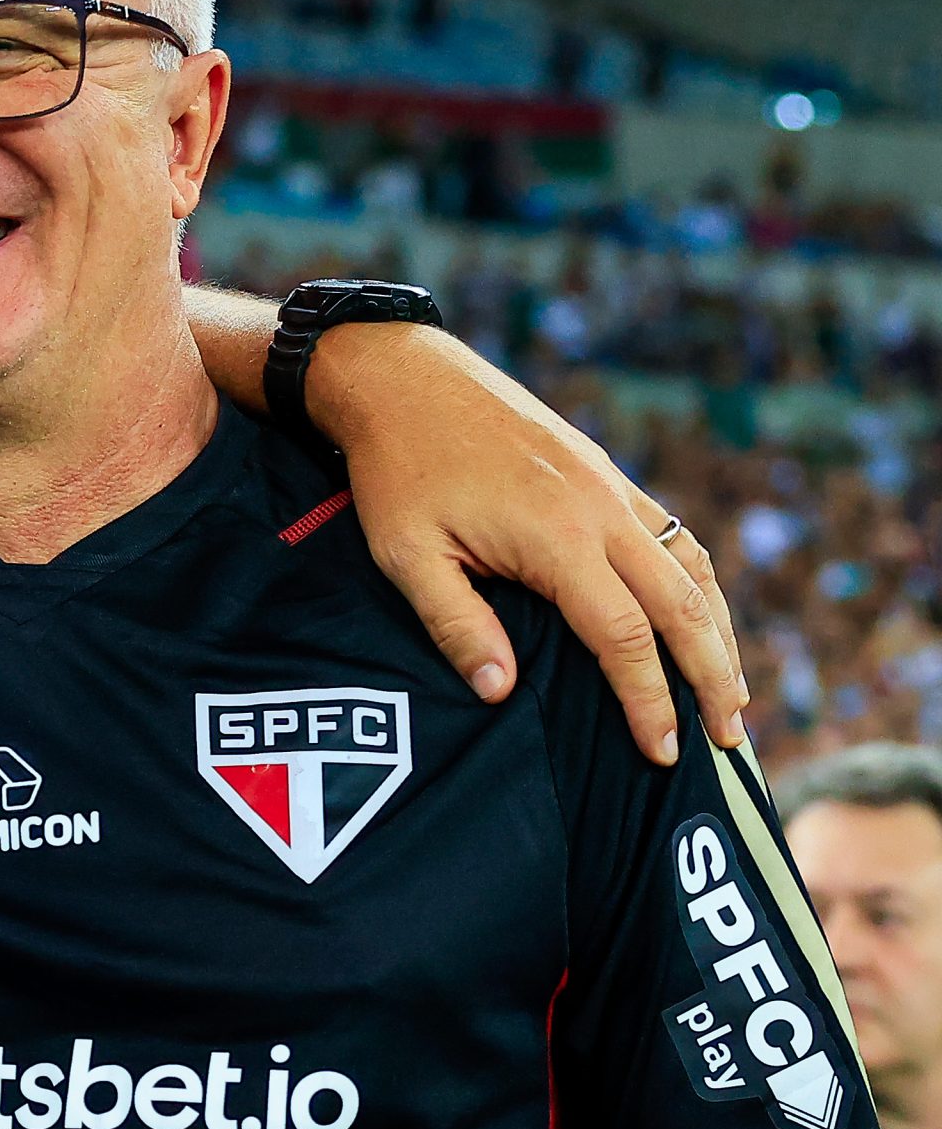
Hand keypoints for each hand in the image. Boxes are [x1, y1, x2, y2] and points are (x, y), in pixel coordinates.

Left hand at [313, 324, 742, 765]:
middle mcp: (600, 510)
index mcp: (556, 537)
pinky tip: (698, 613)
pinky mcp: (602, 471)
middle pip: (682, 606)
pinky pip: (670, 533)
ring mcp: (608, 486)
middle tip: (732, 740)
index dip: (650, 700)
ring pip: (688, 566)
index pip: (624, 637)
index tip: (663, 752)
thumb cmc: (396, 469)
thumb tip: (502, 693)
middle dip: (712, 677)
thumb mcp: (405, 554)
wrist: (403, 376)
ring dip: (717, 631)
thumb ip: (457, 625)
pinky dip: (697, 581)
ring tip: (732, 690)